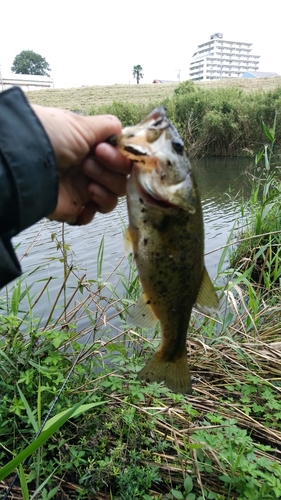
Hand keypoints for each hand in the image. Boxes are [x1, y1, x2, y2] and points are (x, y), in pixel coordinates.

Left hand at [31, 105, 130, 224]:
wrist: (26, 162)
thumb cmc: (51, 137)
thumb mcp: (82, 125)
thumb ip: (108, 127)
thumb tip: (123, 134)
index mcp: (93, 148)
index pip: (122, 159)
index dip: (121, 158)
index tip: (104, 151)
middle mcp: (90, 168)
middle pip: (122, 178)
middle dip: (110, 171)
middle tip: (87, 164)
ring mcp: (83, 189)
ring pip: (114, 197)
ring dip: (106, 189)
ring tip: (87, 181)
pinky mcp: (75, 208)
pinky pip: (96, 214)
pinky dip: (96, 209)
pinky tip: (87, 200)